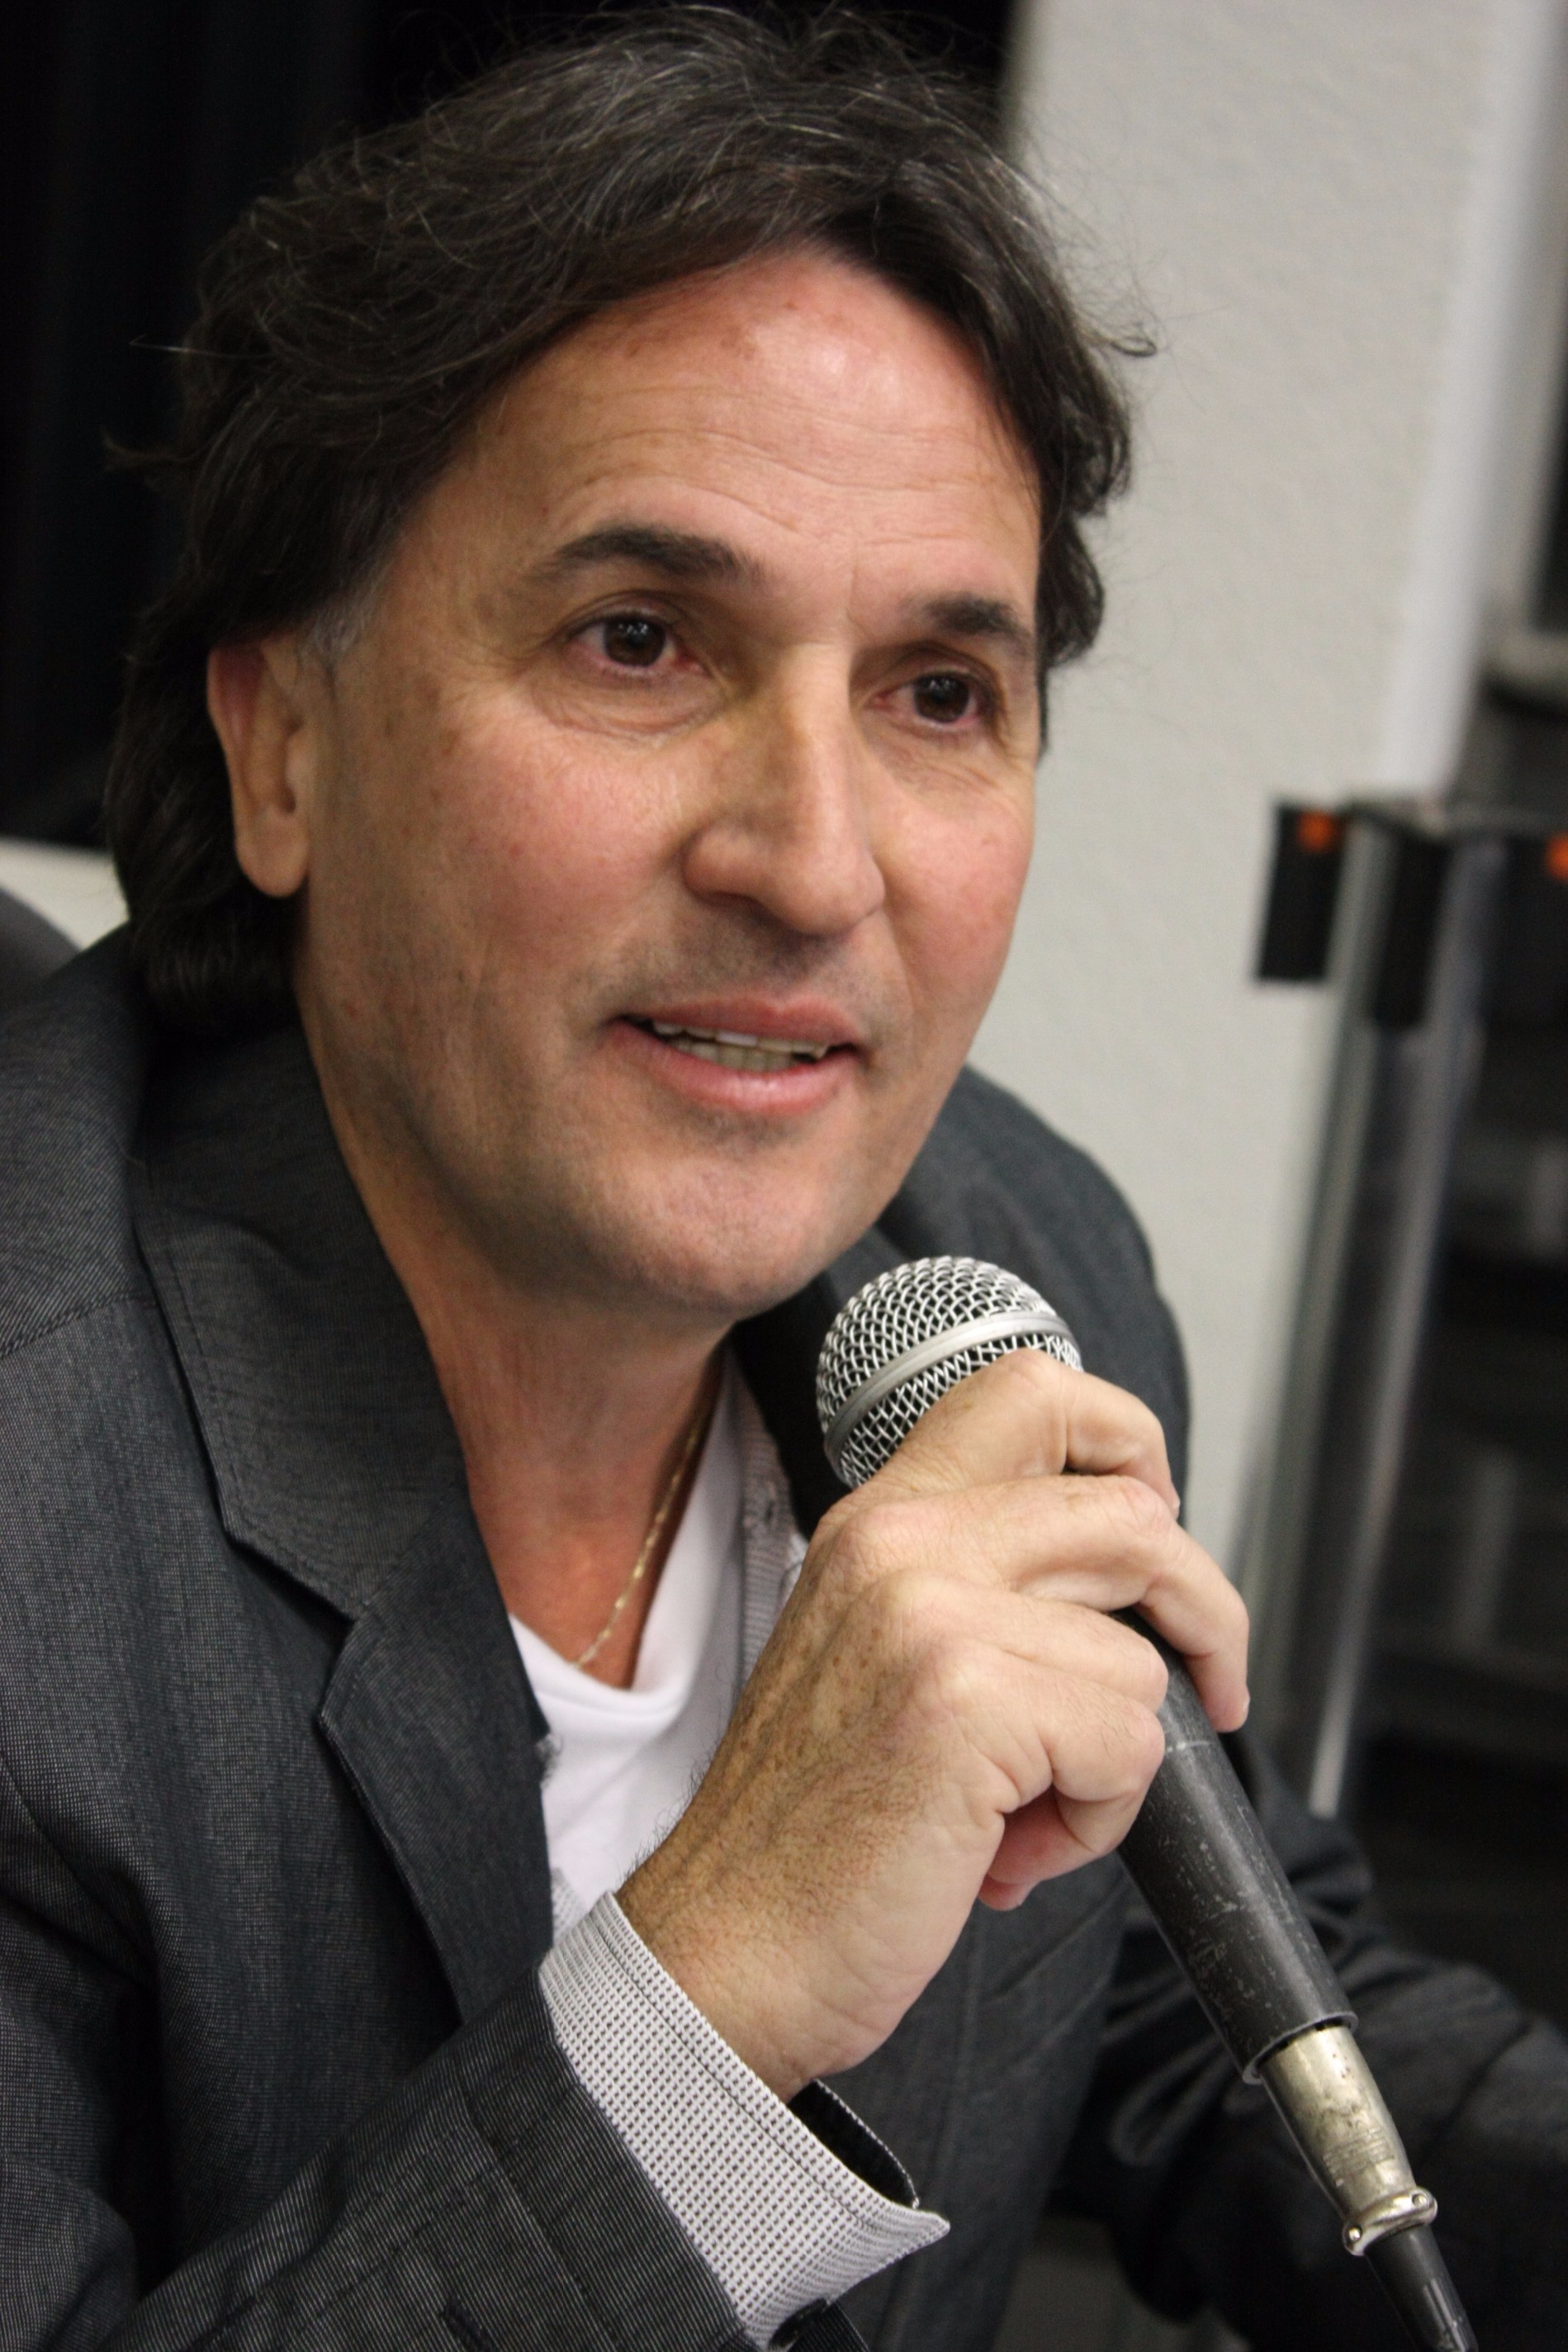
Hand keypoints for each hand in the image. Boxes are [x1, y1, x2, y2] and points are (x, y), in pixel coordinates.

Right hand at [619, 1350, 1248, 2099]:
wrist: (727, 1947)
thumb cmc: (811, 1831)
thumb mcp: (878, 1659)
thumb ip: (978, 1592)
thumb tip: (1129, 1601)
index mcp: (879, 1522)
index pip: (1030, 1390)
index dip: (1127, 1443)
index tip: (1155, 1527)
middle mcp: (902, 1542)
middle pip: (1132, 1513)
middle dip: (1200, 1616)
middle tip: (1198, 1691)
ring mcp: (931, 1613)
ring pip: (1140, 1657)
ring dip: (1118, 1760)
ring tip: (1030, 1815)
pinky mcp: (965, 1703)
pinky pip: (1129, 1745)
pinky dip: (1098, 1820)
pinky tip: (1012, 1851)